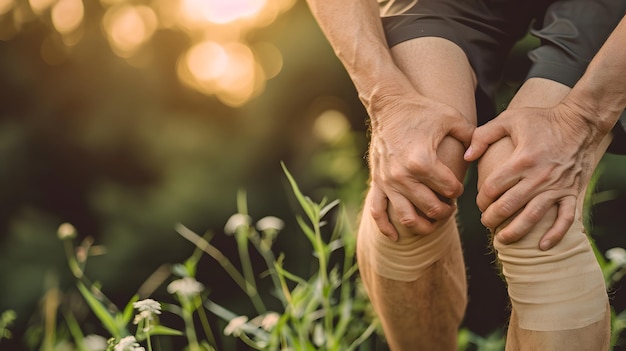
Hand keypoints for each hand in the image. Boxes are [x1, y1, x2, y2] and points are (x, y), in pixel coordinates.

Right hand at [367, 91, 473, 240]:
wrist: (388, 105)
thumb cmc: (422, 110)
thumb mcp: (452, 118)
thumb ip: (472, 137)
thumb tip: (478, 156)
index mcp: (423, 161)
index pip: (449, 190)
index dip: (458, 191)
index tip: (458, 187)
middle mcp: (403, 175)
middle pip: (431, 208)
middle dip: (445, 211)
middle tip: (449, 206)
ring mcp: (387, 181)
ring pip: (407, 217)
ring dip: (423, 225)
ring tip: (432, 220)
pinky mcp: (376, 182)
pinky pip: (377, 212)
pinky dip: (386, 228)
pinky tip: (396, 238)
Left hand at [464, 103, 603, 249]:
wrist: (580, 122)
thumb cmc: (541, 120)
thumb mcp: (509, 119)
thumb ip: (483, 135)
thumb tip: (466, 157)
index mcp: (522, 159)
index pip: (493, 188)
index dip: (481, 199)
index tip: (479, 203)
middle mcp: (539, 176)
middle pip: (508, 206)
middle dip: (492, 219)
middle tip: (486, 223)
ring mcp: (557, 186)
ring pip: (532, 216)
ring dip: (515, 232)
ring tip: (502, 240)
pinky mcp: (572, 192)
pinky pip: (565, 218)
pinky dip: (555, 235)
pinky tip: (542, 246)